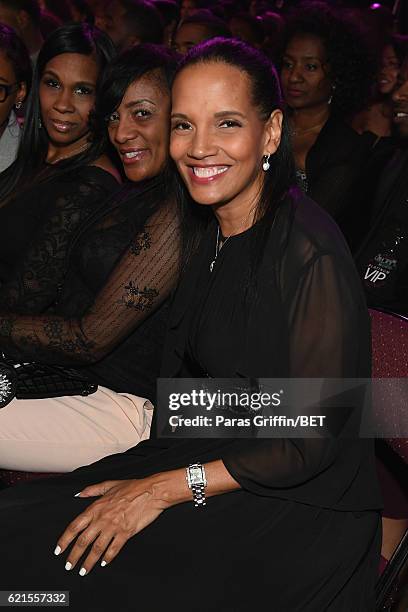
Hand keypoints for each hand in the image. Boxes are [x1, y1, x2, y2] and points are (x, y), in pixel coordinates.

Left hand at [54, 478, 168, 575]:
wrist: (151, 491)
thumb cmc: (132, 486)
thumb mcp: (109, 484)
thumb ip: (92, 490)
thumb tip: (78, 494)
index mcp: (96, 507)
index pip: (75, 526)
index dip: (64, 540)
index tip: (58, 551)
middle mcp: (102, 519)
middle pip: (83, 541)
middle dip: (74, 556)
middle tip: (69, 566)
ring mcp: (114, 527)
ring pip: (96, 548)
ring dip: (88, 562)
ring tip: (83, 571)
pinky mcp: (126, 533)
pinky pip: (114, 549)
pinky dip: (107, 558)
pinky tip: (104, 563)